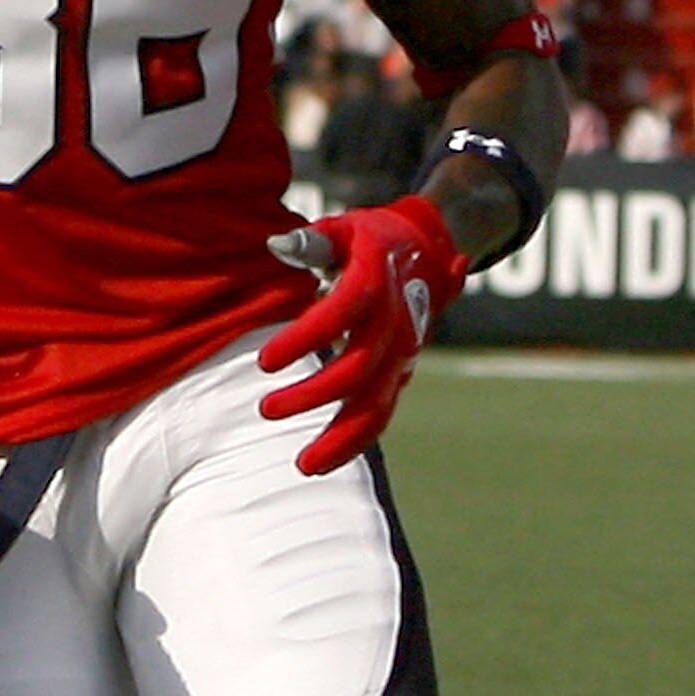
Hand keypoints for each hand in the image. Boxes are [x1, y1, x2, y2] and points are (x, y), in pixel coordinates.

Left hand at [257, 195, 467, 476]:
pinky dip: (353, 441)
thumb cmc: (371, 240)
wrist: (429, 250)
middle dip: (312, 395)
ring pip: (376, 404)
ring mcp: (403, 353)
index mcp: (377, 279)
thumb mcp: (343, 230)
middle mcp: (395, 321)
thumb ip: (311, 242)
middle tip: (266, 410)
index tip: (264, 361)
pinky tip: (320, 461)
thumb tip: (275, 245)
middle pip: (358, 367)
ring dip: (340, 438)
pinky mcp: (400, 373)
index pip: (341, 313)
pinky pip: (380, 414)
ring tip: (302, 465)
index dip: (304, 339)